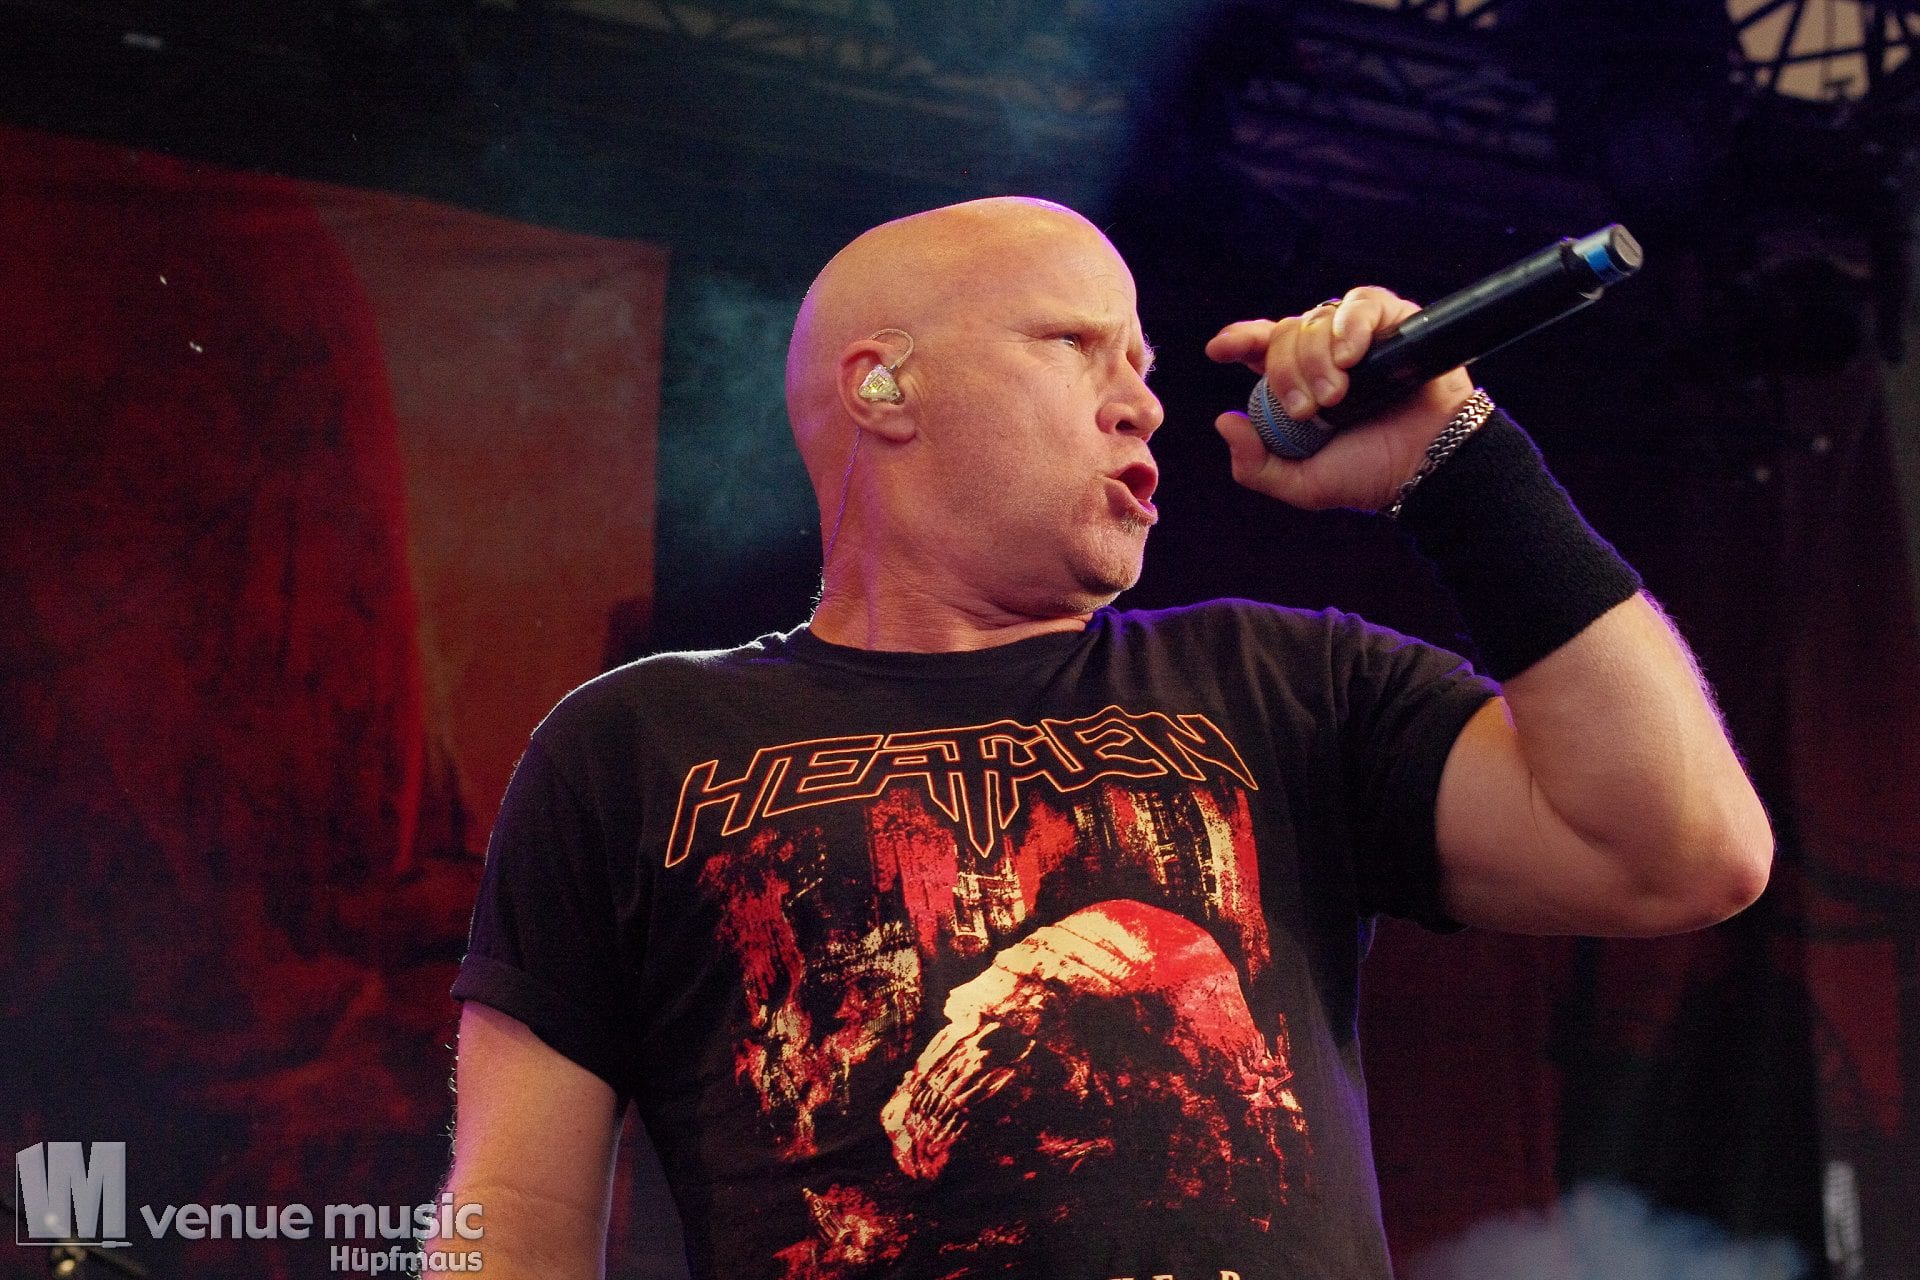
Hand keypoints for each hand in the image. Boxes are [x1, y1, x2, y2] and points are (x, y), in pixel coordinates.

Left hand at [1205, 287, 1476, 511]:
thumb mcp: (1301, 483)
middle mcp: (1324, 354)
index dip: (1239, 340)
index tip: (1218, 350)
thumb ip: (1255, 465)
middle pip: (1283, 335)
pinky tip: (1352, 356)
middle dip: (1286, 372)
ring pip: (1316, 319)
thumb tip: (1224, 420)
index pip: (1260, 347)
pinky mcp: (1395, 322)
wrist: (1428, 469)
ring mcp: (1359, 336)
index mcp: (1298, 382)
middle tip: (1309, 410)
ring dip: (1316, 357)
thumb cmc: (1370, 474)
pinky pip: (1361, 303)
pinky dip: (1350, 325)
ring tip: (1338, 395)